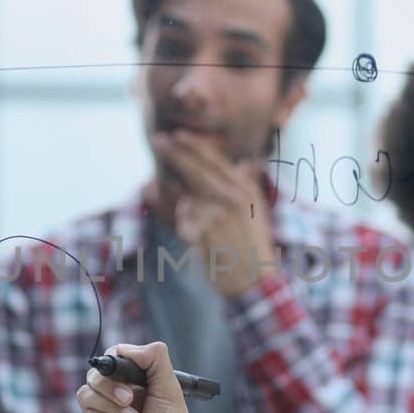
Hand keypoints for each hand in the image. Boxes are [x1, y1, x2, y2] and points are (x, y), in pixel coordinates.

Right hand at [76, 342, 207, 412]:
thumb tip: (126, 348)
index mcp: (139, 388)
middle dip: (112, 385)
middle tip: (132, 400)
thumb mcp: (170, 390)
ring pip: (87, 393)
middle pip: (96, 374)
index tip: (130, 372)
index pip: (115, 361)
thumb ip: (154, 360)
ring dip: (111, 406)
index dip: (117, 361)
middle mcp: (119, 402)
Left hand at [152, 130, 274, 296]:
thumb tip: (247, 162)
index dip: (195, 146)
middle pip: (197, 171)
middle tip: (158, 140)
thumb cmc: (252, 243)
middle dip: (175, 154)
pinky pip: (183, 222)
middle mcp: (234, 199)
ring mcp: (219, 216)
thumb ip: (247, 183)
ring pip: (187, 199)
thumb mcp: (256, 210)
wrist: (254, 278)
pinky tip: (197, 238)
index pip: (216, 161)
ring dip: (184, 207)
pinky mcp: (204, 234)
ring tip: (197, 221)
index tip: (177, 134)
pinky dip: (184, 226)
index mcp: (246, 190)